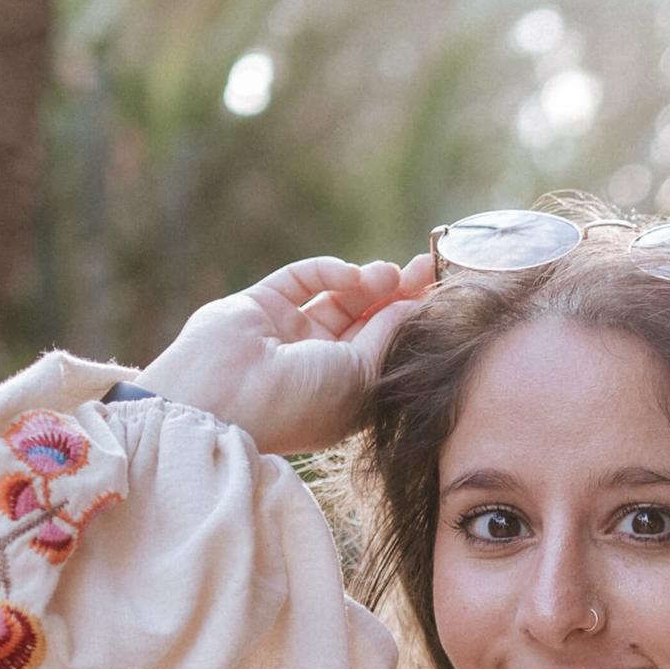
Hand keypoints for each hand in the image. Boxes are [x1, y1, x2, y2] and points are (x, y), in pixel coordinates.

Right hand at [139, 253, 434, 455]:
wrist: (228, 400)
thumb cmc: (302, 402)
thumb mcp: (362, 373)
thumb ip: (388, 335)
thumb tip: (415, 303)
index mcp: (345, 391)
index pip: (385, 347)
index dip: (410, 319)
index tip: (441, 291)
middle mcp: (317, 362)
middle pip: (366, 319)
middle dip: (397, 292)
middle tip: (426, 267)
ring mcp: (287, 333)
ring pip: (337, 297)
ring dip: (367, 281)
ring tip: (388, 273)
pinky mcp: (259, 305)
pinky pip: (301, 279)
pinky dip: (327, 271)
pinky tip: (350, 274)